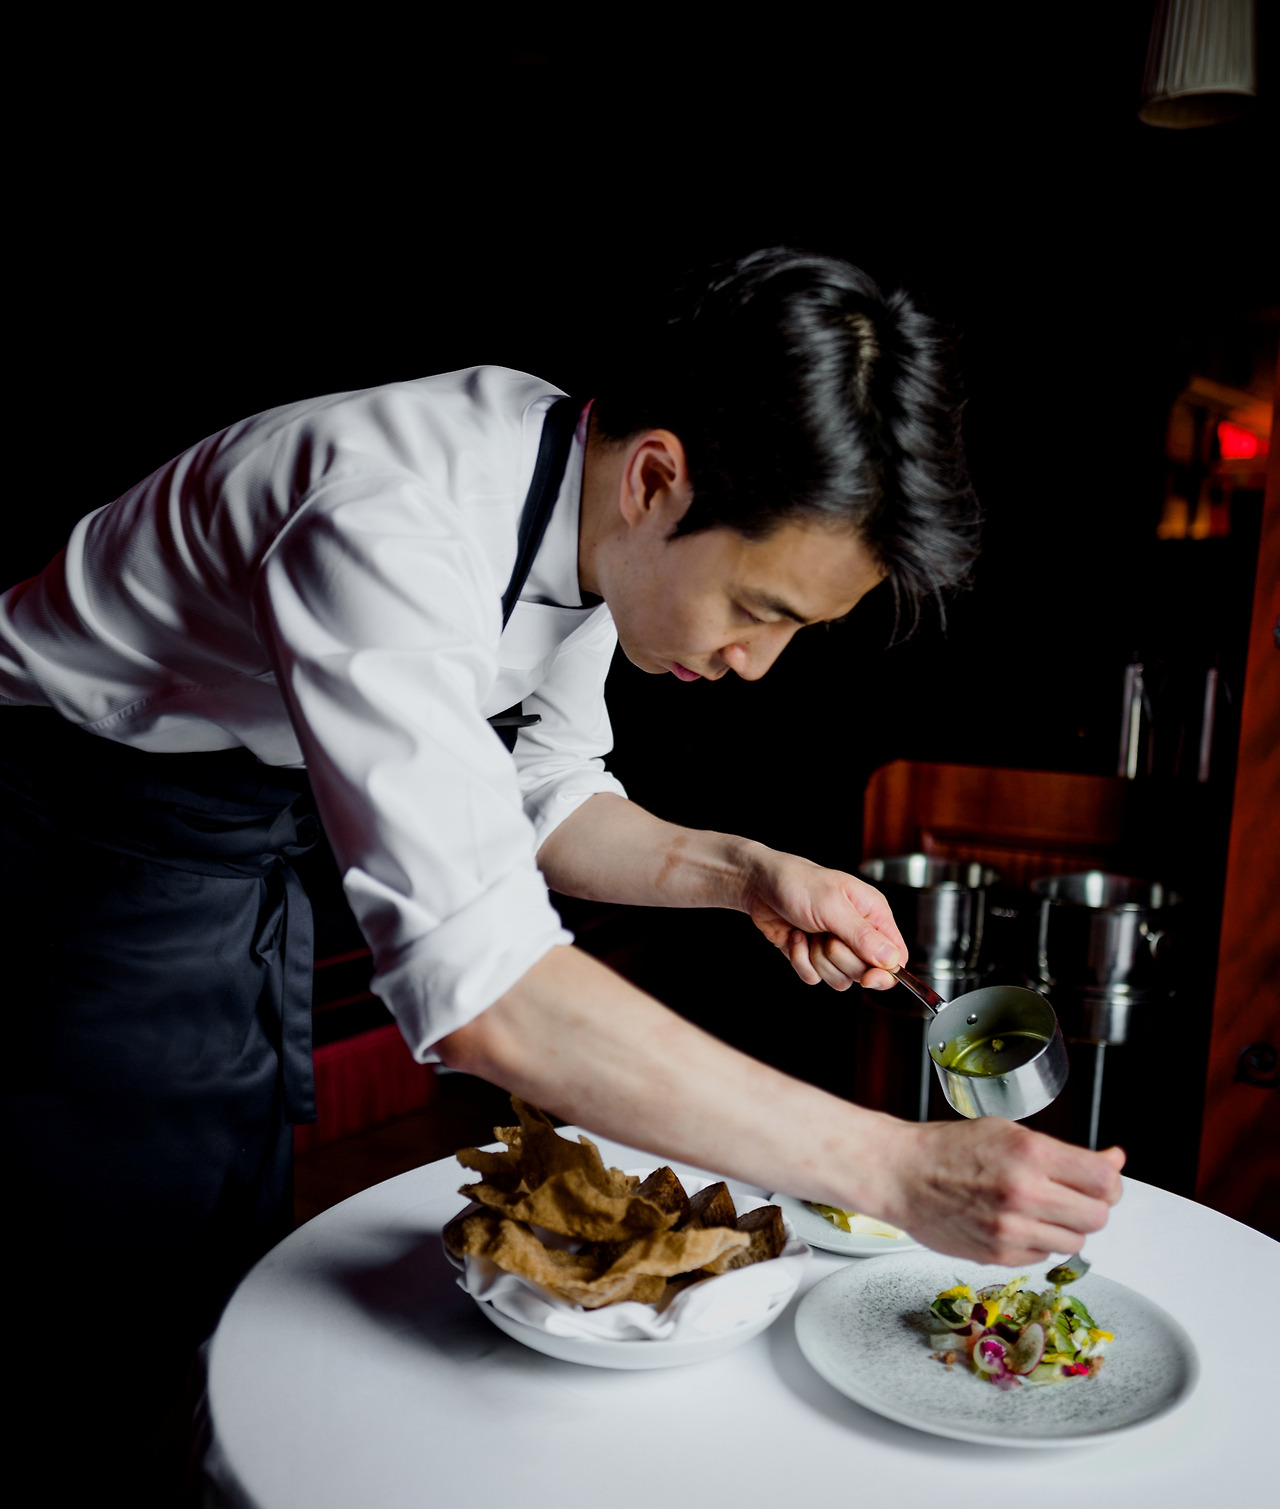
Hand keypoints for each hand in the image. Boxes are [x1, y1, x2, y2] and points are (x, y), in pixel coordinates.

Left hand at [742, 850, 907, 989]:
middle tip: (826, 935)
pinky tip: (795, 937)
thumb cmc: (797, 883)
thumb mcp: (832, 906)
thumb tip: (892, 961)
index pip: (896, 956)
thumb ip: (862, 936)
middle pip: (866, 972)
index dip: (885, 973)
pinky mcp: (813, 956)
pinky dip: (800, 961)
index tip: (867, 977)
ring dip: (818, 960)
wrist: (758, 885)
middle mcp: (858, 933)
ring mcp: (835, 947)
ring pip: (840, 980)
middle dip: (840, 959)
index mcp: (873, 914)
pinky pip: (814, 978)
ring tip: (809, 933)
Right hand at [872, 1118, 1125, 1264]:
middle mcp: (1025, 1194)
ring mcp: (1012, 1229)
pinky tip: (1015, 1221)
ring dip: (1065, 1226)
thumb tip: (1113, 1162)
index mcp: (1030, 1154)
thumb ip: (1063, 1153)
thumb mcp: (1009, 1132)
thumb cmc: (948, 1148)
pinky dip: (1038, 1242)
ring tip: (1036, 1207)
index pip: (1104, 1180)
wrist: (901, 1174)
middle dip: (1091, 1205)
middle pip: (1098, 1217)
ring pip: (1075, 1242)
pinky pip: (1043, 1256)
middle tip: (1072, 1194)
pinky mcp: (999, 1255)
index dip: (1110, 1181)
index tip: (1102, 1179)